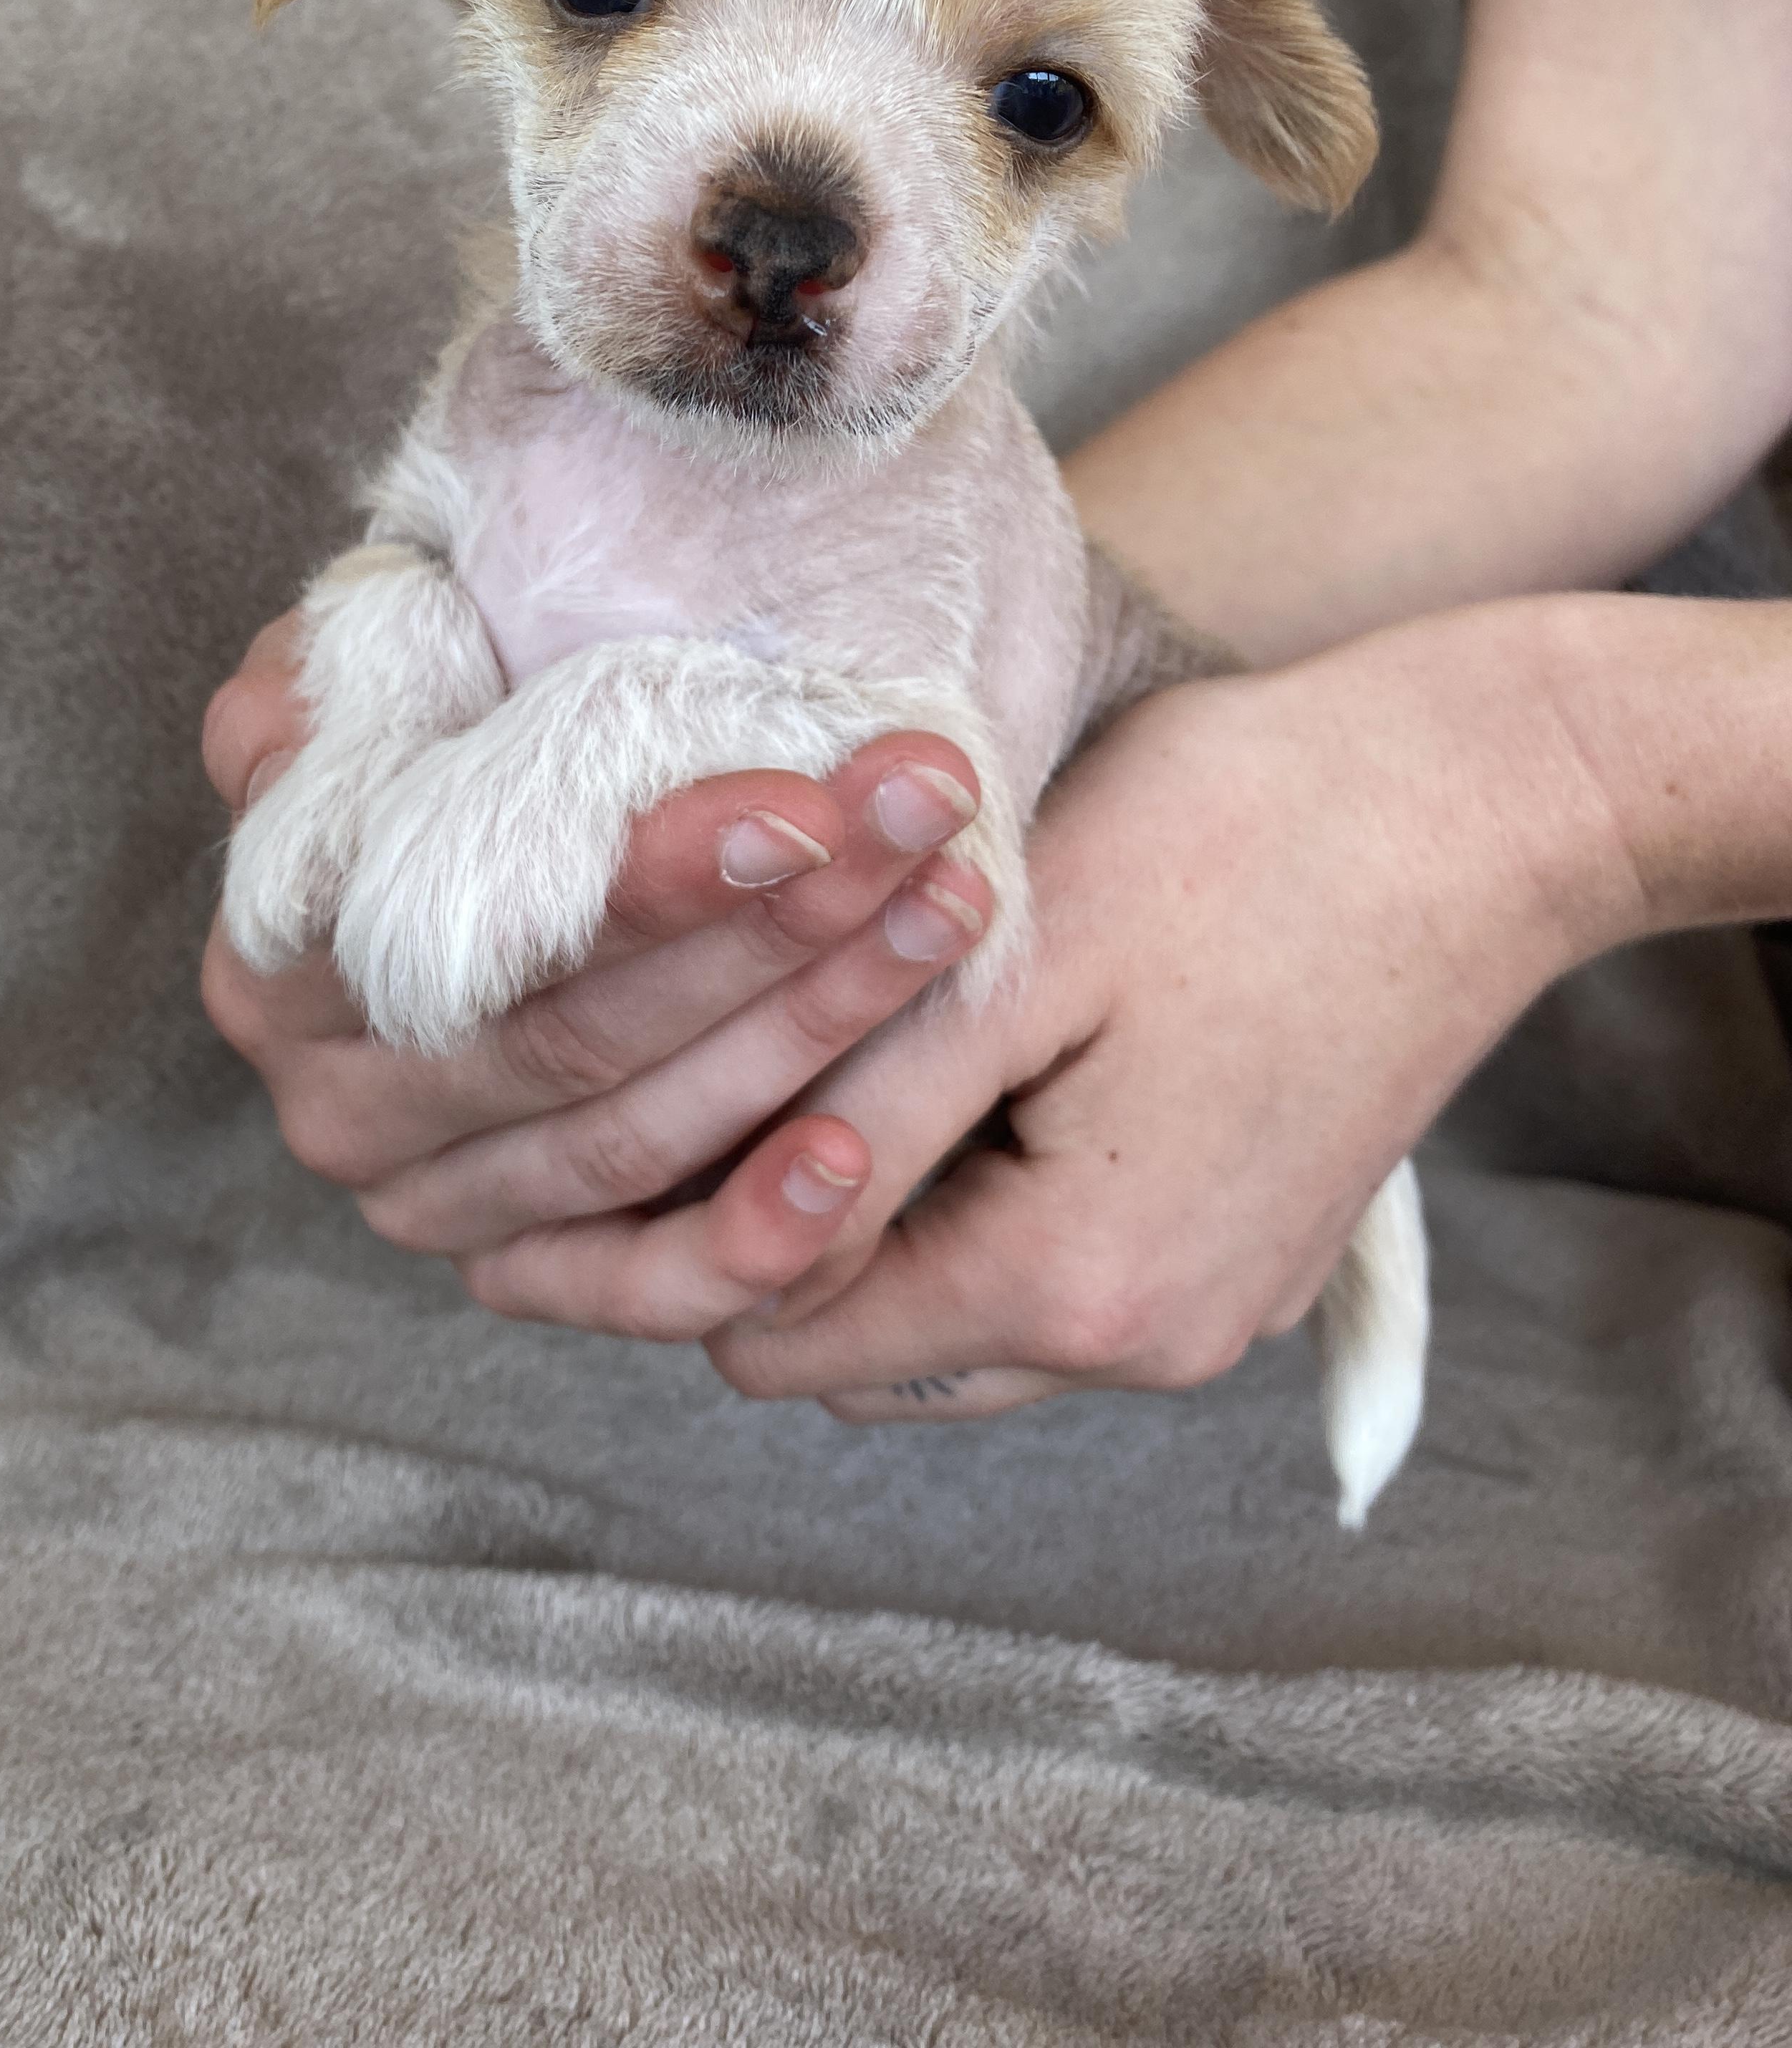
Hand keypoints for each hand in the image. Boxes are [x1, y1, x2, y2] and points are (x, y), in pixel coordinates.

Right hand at [200, 614, 996, 1335]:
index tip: (806, 807)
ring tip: (947, 914)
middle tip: (924, 830)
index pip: (482, 927)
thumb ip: (318, 702)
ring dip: (815, 1031)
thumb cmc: (436, 719)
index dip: (650, 878)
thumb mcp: (354, 676)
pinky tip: (855, 1160)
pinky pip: (641, 1287)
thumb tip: (293, 732)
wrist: (469, 804)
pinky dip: (752, 1240)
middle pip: (586, 1037)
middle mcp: (344, 1104)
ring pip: (641, 1141)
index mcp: (282, 957)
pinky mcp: (528, 1272)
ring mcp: (435, 1206)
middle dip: (779, 932)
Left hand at [704, 603, 1638, 1418]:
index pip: (789, 1340)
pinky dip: (995, 1198)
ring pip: (964, 1315)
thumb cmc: (1243, 838)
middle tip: (768, 1061)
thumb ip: (861, 1122)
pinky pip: (1063, 1271)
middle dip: (790, 1232)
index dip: (698, 1233)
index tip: (666, 1111)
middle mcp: (1150, 1342)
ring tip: (885, 1043)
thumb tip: (728, 1235)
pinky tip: (1000, 1057)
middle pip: (872, 1347)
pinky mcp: (1249, 1252)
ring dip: (896, 1212)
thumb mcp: (1009, 961)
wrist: (1488, 807)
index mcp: (1075, 1287)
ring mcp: (1214, 1307)